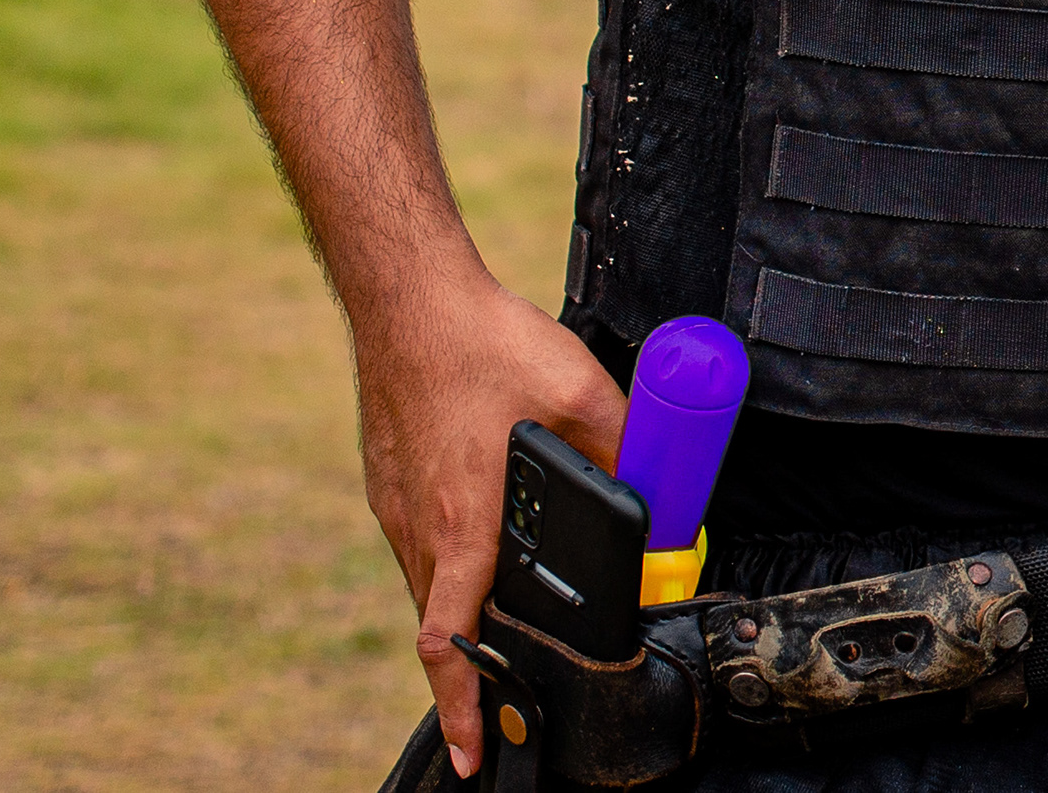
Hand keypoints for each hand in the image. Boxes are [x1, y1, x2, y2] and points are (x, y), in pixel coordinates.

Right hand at [358, 271, 630, 778]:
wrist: (410, 300)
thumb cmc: (487, 343)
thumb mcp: (580, 391)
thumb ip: (622, 445)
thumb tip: (660, 486)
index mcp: (464, 520)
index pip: (450, 639)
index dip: (462, 702)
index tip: (474, 747)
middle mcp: (420, 526)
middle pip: (441, 624)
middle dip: (469, 672)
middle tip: (503, 703)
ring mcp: (395, 506)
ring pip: (426, 586)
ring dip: (458, 616)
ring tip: (496, 633)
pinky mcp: (387, 483)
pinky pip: (415, 548)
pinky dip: (443, 568)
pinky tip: (475, 548)